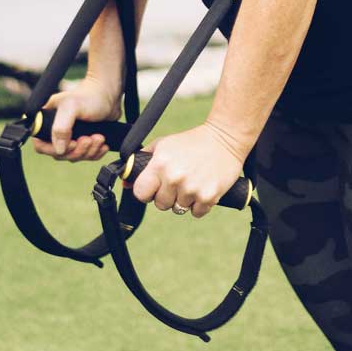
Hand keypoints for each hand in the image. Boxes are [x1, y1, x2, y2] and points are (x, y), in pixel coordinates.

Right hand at [32, 74, 122, 160]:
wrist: (110, 95)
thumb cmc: (90, 96)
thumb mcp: (71, 106)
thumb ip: (61, 128)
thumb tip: (59, 150)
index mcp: (47, 120)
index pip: (41, 144)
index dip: (54, 149)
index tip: (72, 142)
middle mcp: (57, 130)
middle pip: (60, 154)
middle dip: (77, 150)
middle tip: (89, 139)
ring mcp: (71, 136)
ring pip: (74, 156)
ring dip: (89, 151)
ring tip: (99, 137)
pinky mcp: (84, 140)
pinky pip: (86, 156)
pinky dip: (95, 153)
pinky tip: (102, 144)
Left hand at [132, 123, 246, 217]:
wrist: (226, 137)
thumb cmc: (191, 141)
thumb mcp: (164, 144)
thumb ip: (142, 160)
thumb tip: (125, 183)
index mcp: (160, 164)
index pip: (140, 193)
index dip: (146, 192)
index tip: (154, 187)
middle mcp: (174, 177)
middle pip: (160, 204)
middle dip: (167, 196)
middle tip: (179, 181)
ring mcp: (192, 188)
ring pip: (178, 209)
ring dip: (184, 200)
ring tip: (193, 182)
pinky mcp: (209, 196)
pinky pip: (196, 213)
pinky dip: (200, 205)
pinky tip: (203, 188)